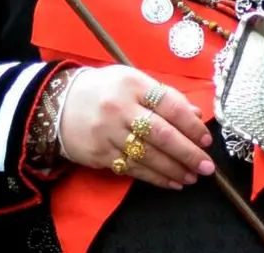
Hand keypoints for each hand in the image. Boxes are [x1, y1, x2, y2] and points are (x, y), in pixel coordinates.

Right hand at [59, 66, 214, 189]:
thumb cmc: (106, 90)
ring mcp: (108, 133)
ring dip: (173, 169)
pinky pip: (131, 168)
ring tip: (192, 177)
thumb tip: (195, 115)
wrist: (57, 103)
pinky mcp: (99, 154)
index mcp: (134, 85)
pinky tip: (171, 182)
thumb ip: (166, 96)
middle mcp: (121, 109)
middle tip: (207, 166)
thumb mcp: (134, 82)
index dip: (191, 125)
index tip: (206, 140)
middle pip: (161, 134)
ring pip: (147, 155)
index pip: (170, 106)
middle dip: (188, 153)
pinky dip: (154, 177)